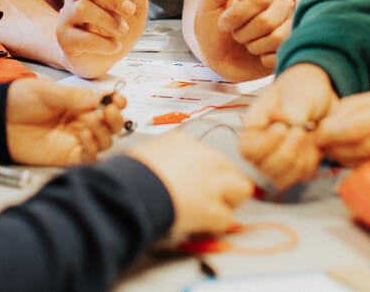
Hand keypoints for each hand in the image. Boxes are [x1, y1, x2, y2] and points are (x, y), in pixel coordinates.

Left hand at [6, 78, 125, 165]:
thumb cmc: (17, 101)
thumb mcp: (47, 92)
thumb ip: (73, 96)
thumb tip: (98, 97)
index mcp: (78, 103)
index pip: (106, 104)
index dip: (116, 102)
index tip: (117, 99)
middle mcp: (80, 121)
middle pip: (111, 124)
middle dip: (116, 118)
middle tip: (109, 110)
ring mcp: (75, 139)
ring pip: (105, 141)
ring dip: (104, 132)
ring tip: (92, 122)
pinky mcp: (66, 156)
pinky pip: (89, 156)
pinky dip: (92, 147)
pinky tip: (83, 135)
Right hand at [55, 0, 148, 77]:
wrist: (99, 60)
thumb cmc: (115, 31)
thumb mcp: (135, 13)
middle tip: (129, 10)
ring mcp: (67, 16)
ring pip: (83, 8)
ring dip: (110, 21)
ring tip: (122, 31)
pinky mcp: (64, 38)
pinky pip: (84, 38)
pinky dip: (106, 43)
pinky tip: (114, 46)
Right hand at [128, 132, 252, 237]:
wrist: (129, 191)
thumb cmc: (128, 175)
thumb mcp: (144, 154)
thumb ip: (160, 157)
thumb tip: (156, 167)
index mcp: (185, 142)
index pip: (209, 155)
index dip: (205, 172)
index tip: (197, 182)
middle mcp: (204, 157)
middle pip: (231, 169)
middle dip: (224, 184)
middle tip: (210, 199)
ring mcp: (213, 182)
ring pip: (241, 189)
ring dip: (228, 201)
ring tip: (211, 212)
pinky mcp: (213, 208)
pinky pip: (227, 218)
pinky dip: (215, 224)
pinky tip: (200, 225)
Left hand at [190, 0, 292, 81]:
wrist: (216, 50)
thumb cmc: (213, 22)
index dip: (237, 14)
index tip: (223, 21)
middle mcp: (283, 5)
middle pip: (267, 21)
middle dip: (242, 32)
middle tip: (235, 33)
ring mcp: (289, 27)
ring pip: (277, 38)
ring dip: (253, 46)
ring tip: (246, 42)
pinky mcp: (288, 48)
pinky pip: (280, 56)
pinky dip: (263, 59)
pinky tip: (257, 54)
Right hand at [239, 63, 336, 188]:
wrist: (320, 96)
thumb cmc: (301, 90)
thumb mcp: (296, 93)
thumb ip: (290, 110)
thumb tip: (285, 123)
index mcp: (253, 128)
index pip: (247, 150)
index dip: (265, 144)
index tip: (283, 127)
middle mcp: (261, 149)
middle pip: (265, 168)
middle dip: (288, 152)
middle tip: (301, 130)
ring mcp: (278, 161)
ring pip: (282, 178)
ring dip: (300, 158)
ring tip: (308, 135)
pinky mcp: (296, 168)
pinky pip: (301, 176)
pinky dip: (312, 161)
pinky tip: (314, 143)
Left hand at [314, 85, 369, 164]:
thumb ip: (359, 107)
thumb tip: (329, 120)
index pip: (351, 127)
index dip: (329, 133)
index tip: (317, 134)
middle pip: (356, 146)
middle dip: (333, 147)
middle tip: (320, 145)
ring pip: (364, 160)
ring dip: (343, 157)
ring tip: (333, 151)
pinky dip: (360, 163)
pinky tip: (353, 157)